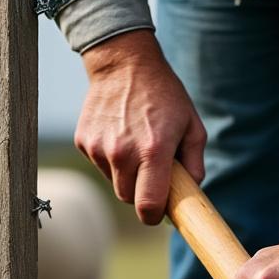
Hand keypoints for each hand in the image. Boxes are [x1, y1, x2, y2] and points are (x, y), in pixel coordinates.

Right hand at [76, 30, 206, 224]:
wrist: (124, 63)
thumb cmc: (165, 95)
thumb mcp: (192, 126)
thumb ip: (195, 165)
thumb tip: (190, 193)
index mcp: (153, 151)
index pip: (148, 206)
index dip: (154, 215)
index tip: (159, 211)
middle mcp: (123, 152)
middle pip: (129, 199)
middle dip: (142, 193)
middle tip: (152, 172)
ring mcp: (99, 147)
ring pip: (114, 183)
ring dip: (126, 175)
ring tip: (136, 145)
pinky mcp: (83, 142)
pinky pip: (101, 165)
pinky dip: (111, 159)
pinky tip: (120, 134)